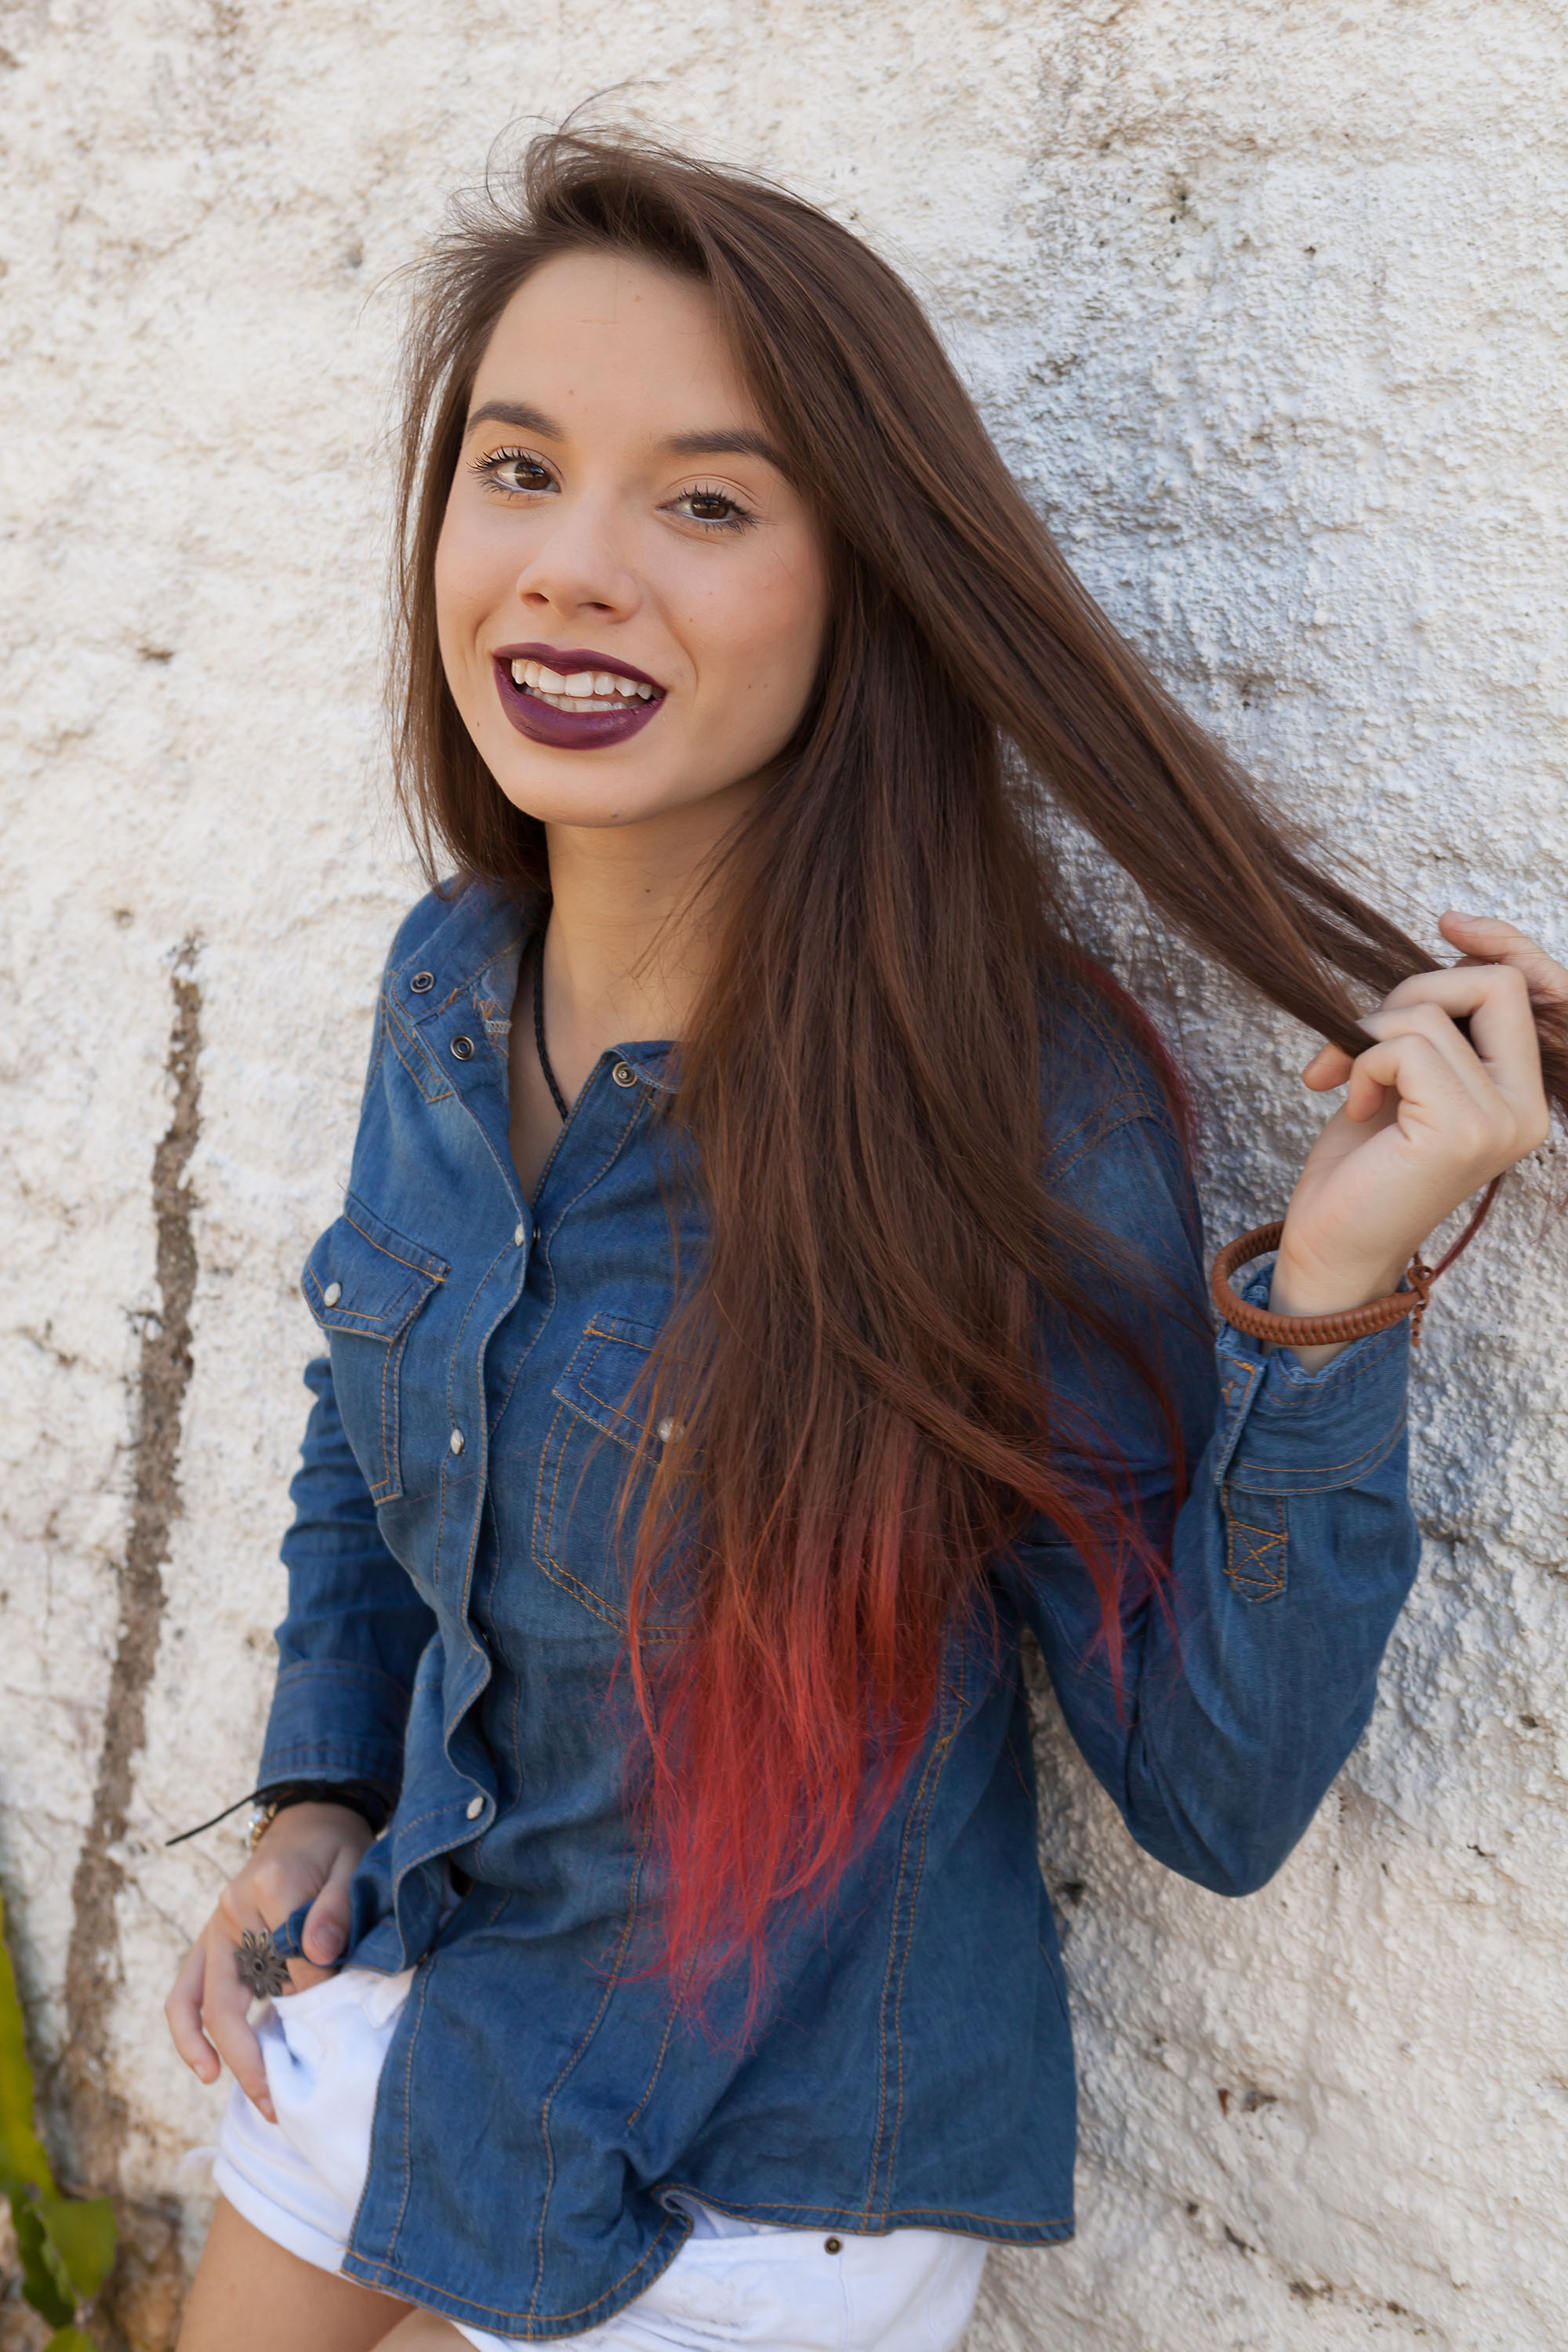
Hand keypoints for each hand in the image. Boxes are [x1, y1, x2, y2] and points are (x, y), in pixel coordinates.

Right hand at [164, 1802, 373, 2120]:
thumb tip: (321, 1954)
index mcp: (269, 1886)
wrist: (311, 1819)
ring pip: (203, 2005)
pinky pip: (183, 1995)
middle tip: (286, 2103)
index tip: (346, 2014)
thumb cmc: (338, 1848)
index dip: (319, 1993)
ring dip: (227, 2057)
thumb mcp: (353, 1865)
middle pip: (234, 1996)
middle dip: (257, 2058)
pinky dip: (189, 2035)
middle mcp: (231, 1910)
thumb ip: (336, 1909)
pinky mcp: (209, 1942)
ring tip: (261, 2101)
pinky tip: (208, 2072)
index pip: (290, 1963)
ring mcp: (214, 1928)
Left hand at [1271, 913, 1563, 1365]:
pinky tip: (1347, 1105)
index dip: (1500, 943)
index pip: (1532, 987)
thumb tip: (1450, 944)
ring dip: (1364, 1036)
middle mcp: (1526, 1110)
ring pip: (1428, 1013)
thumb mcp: (1401, 1077)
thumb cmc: (1359, 1164)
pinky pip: (1405, 1045)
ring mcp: (1501, 1122)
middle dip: (1409, 991)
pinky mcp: (1461, 1131)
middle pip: (1492, 983)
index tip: (1449, 921)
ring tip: (1343, 1083)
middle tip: (1357, 1041)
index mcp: (1521, 1094)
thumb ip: (1433, 1024)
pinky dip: (1361, 1062)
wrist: (1330, 1246)